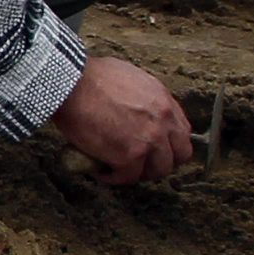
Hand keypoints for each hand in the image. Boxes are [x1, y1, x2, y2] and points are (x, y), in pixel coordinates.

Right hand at [49, 54, 194, 184]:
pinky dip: (114, 178)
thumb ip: (144, 97)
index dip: (169, 144)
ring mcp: (148, 140)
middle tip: (142, 163)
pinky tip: (101, 172)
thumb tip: (136, 109)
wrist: (71, 84)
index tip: (155, 148)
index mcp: (164, 102)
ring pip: (157, 170)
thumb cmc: (90, 76)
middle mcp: (163, 122)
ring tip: (120, 169)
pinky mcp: (129, 156)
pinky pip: (128, 177)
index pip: (182, 132)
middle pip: (179, 155)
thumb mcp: (131, 78)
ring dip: (139, 172)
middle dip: (161, 161)